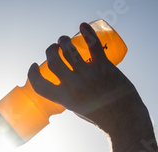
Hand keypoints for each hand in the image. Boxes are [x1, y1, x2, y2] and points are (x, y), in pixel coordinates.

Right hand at [28, 22, 146, 133]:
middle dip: (50, 51)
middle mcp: (75, 87)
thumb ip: (69, 96)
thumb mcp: (78, 109)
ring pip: (70, 51)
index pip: (40, 85)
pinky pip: (93, 46)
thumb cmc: (101, 116)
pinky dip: (87, 33)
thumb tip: (63, 82)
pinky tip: (82, 26)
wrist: (125, 119)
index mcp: (65, 99)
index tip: (34, 65)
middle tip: (54, 48)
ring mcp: (90, 76)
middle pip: (54, 62)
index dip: (33, 74)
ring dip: (63, 41)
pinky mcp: (105, 68)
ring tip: (64, 40)